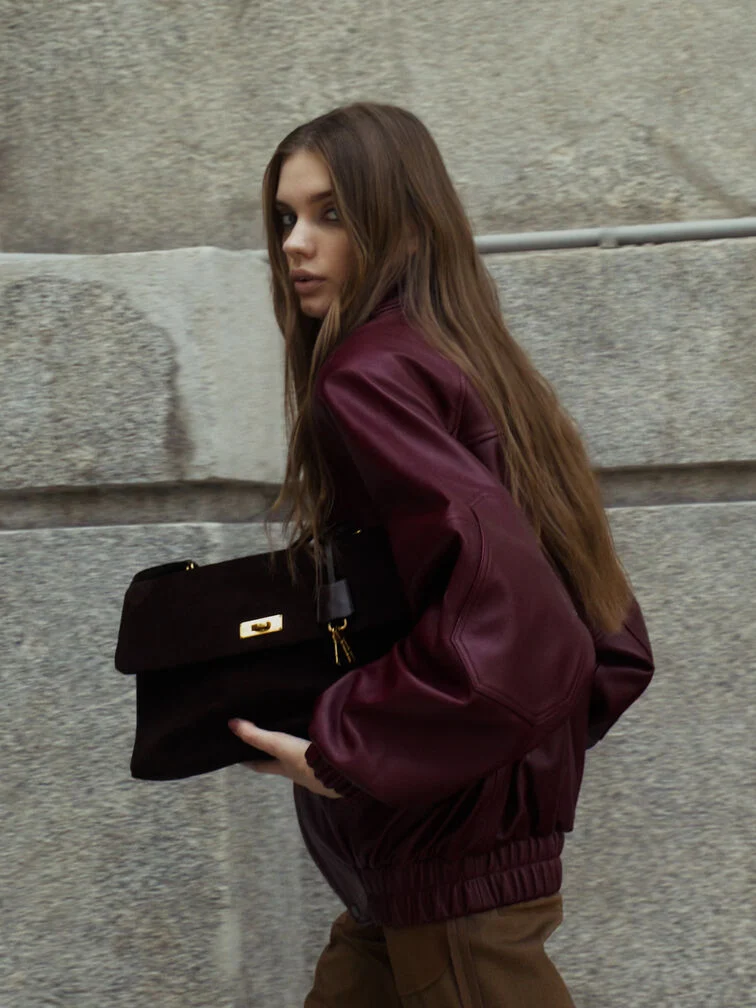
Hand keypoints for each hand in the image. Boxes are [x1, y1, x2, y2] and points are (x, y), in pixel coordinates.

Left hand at [228, 719, 342, 798]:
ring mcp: (317, 775)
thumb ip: (257, 735)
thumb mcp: (279, 745)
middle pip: (283, 765)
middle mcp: (299, 775)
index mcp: (284, 769)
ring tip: (299, 738)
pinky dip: (321, 754)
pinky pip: (323, 760)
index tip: (240, 757)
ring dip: (300, 754)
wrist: (339, 772)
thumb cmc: (305, 760)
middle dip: (276, 756)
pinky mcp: (334, 770)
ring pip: (304, 763)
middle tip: (271, 741)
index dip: (250, 762)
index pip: (261, 766)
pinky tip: (325, 745)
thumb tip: (231, 723)